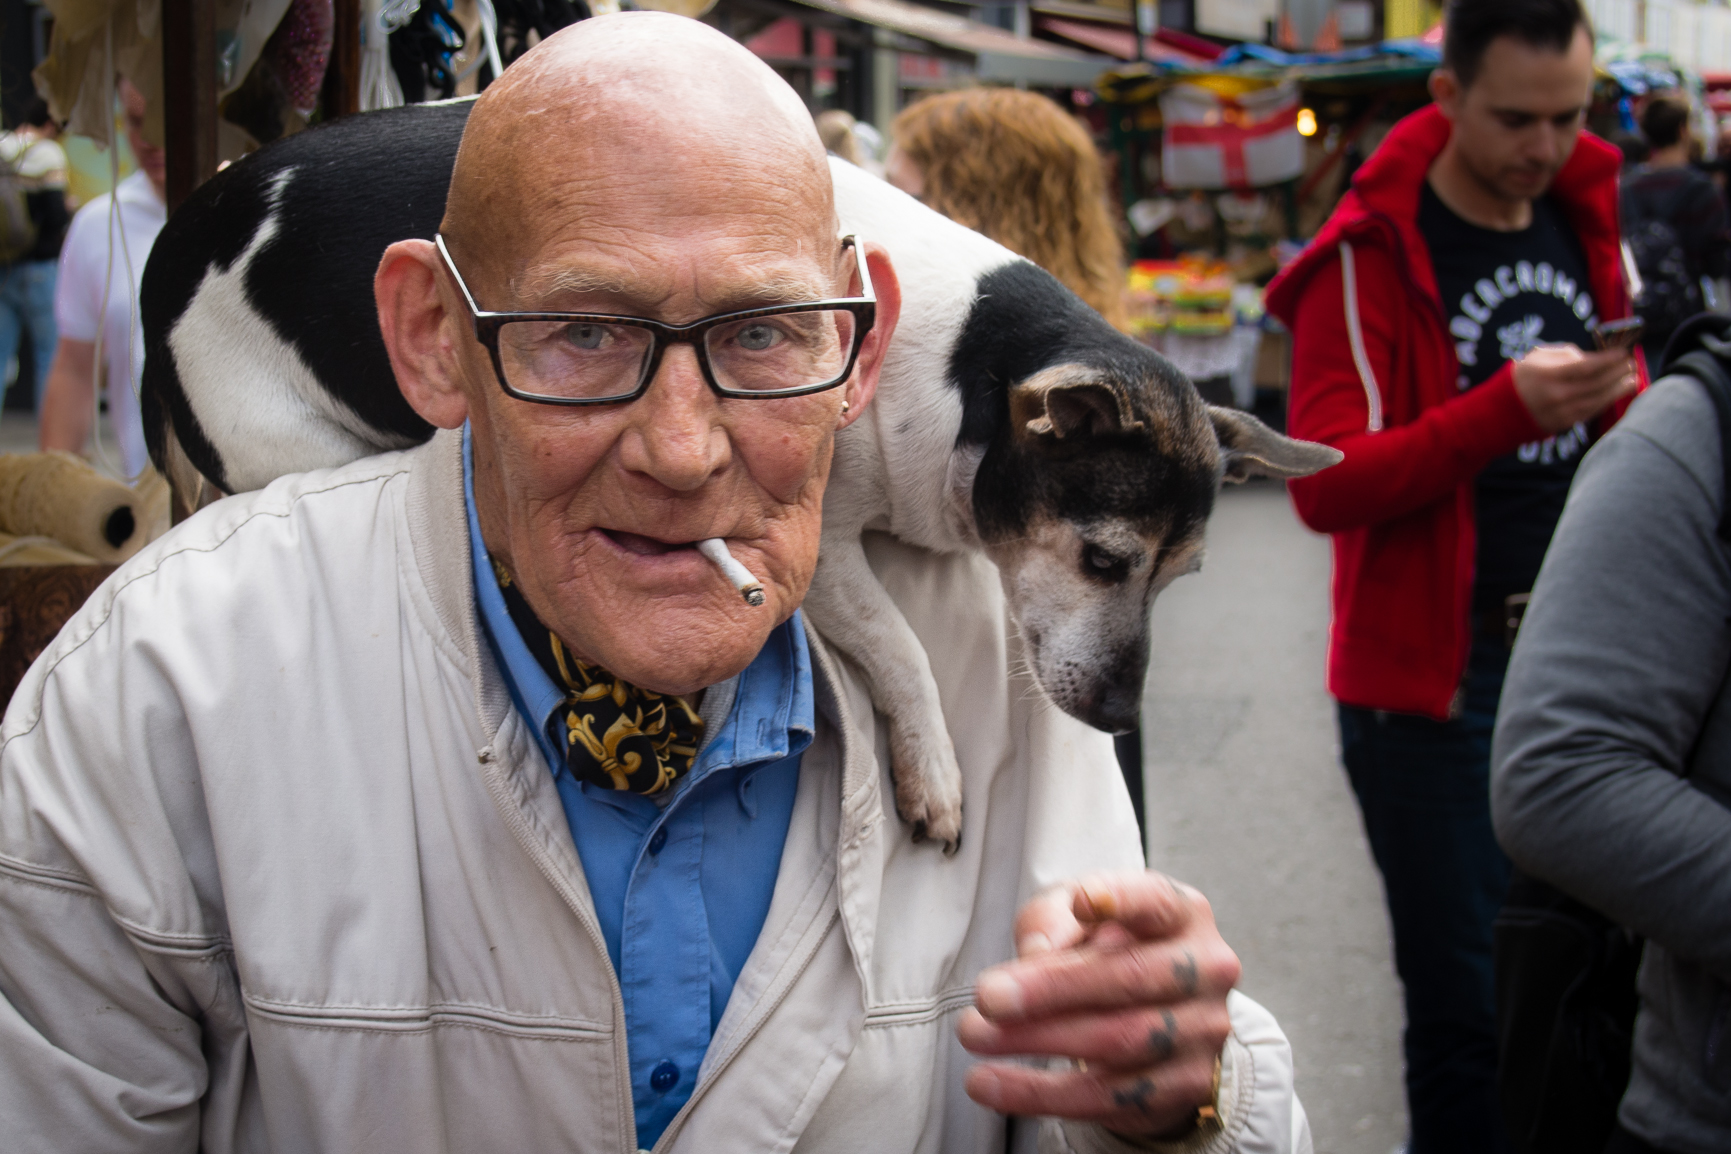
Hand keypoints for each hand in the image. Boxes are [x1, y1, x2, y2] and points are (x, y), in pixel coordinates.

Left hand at [957, 871, 1240, 1137]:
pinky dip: (1040, 1094)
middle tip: (988, 996)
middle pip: (1131, 978)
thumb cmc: (1107, 947)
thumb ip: (1055, 921)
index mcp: (1182, 914)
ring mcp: (1201, 1032)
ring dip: (1038, 1042)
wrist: (1157, 1015)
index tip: (1080, 900)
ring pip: (1118, 1042)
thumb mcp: (1076, 915)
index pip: (1155, 900)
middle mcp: (1206, 971)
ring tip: (975, 1035)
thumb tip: (1035, 955)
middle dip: (1052, 988)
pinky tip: (991, 1083)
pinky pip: (1108, 1097)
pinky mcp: (1184, 1087)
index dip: (1121, 899)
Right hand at [1512, 343, 1637, 433]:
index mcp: (1548, 375)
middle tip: (1632, 363)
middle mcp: (1556, 395)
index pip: (1586, 366)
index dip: (1608, 360)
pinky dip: (1606, 401)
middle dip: (1617, 372)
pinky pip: (1591, 411)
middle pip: (1596, 383)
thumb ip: (1565, 354)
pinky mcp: (1564, 424)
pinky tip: (1616, 393)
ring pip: (1598, 399)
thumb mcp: (1537, 357)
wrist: (1500, 412)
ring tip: (1632, 378)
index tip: (1623, 352)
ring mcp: (1561, 412)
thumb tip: (1590, 357)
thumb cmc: (1521, 378)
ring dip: (1618, 388)